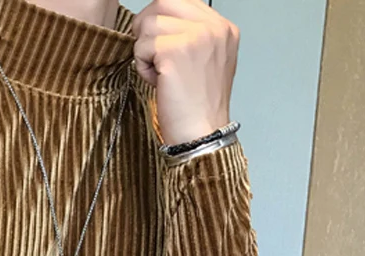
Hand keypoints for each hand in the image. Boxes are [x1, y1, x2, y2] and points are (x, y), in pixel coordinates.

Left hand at [131, 0, 239, 144]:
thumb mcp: (205, 62)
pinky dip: (142, 66)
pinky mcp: (175, 51)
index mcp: (223, 27)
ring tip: (158, 73)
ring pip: (148, 23)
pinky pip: (142, 46)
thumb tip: (158, 23)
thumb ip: (191, 37)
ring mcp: (196, 36)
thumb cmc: (198, 107)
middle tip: (148, 54)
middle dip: (146, 27)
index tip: (158, 44)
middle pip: (162, 2)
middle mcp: (213, 27)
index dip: (160, 19)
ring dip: (144, 51)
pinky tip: (156, 82)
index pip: (181, 1)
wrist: (202, 134)